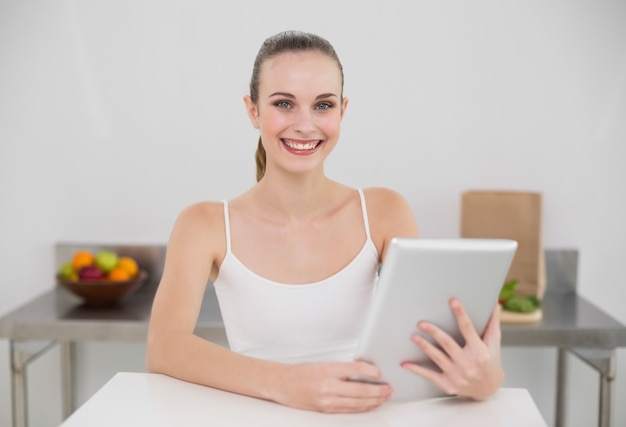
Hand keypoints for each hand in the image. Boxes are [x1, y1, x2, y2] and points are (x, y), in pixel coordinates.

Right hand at [271, 361, 391, 412]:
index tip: (380, 373)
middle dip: (378, 390)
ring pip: (357, 403)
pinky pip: (349, 410)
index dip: (370, 371)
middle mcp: (328, 386)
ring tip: (384, 397)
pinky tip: (371, 404)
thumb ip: (342, 369)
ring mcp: (327, 400)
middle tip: (389, 388)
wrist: (283, 384)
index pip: (355, 369)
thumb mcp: (323, 364)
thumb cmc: (302, 372)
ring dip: (374, 401)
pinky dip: (363, 407)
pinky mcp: (326, 410)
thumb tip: (365, 372)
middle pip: (360, 390)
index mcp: (327, 370)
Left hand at [401, 299, 503, 399]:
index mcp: (480, 352)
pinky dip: (417, 370)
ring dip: (425, 346)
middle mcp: (468, 364)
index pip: (468, 329)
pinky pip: (430, 376)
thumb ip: (492, 324)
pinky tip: (406, 364)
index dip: (460, 314)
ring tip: (414, 336)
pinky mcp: (448, 384)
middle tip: (422, 323)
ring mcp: (457, 375)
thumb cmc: (490, 363)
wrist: (489, 389)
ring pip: (438, 358)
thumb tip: (495, 303)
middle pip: (448, 344)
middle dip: (434, 332)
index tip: (453, 301)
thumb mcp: (494, 344)